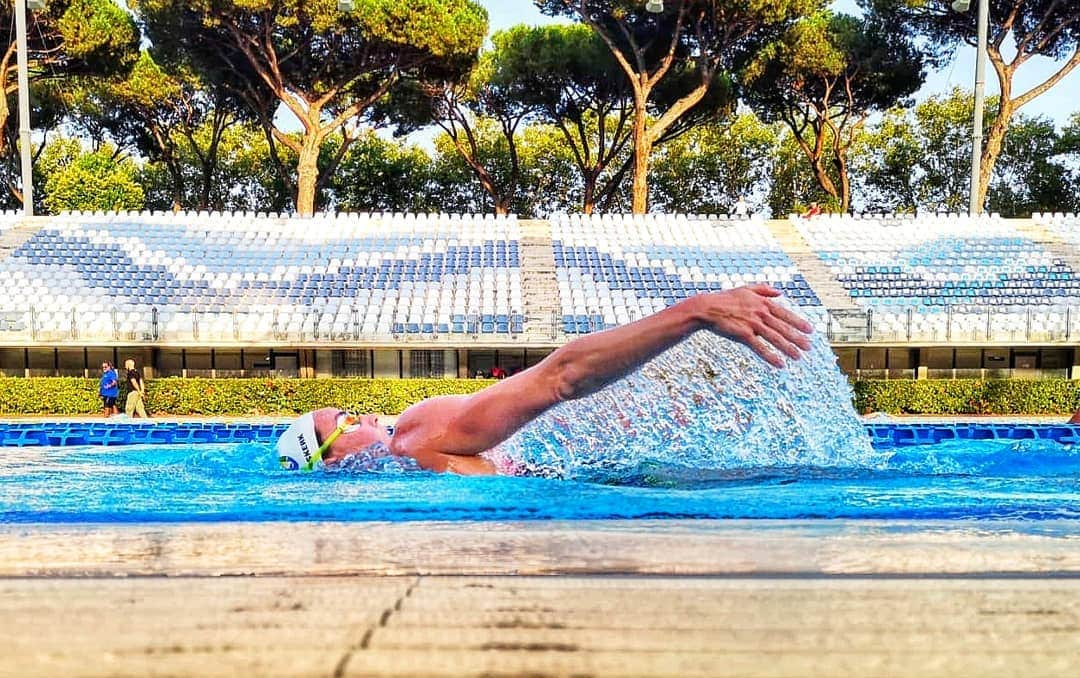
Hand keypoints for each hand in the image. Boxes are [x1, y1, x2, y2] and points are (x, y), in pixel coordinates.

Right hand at [690, 284, 813, 367]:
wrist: (706, 308)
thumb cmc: (725, 299)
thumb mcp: (746, 289)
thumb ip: (764, 290)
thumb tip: (780, 292)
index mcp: (762, 302)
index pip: (785, 314)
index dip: (798, 322)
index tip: (810, 330)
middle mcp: (760, 313)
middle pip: (783, 327)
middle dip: (797, 338)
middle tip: (809, 347)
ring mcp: (752, 324)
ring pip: (774, 338)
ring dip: (788, 348)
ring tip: (798, 357)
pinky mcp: (743, 334)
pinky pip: (760, 347)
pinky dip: (770, 356)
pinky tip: (780, 364)